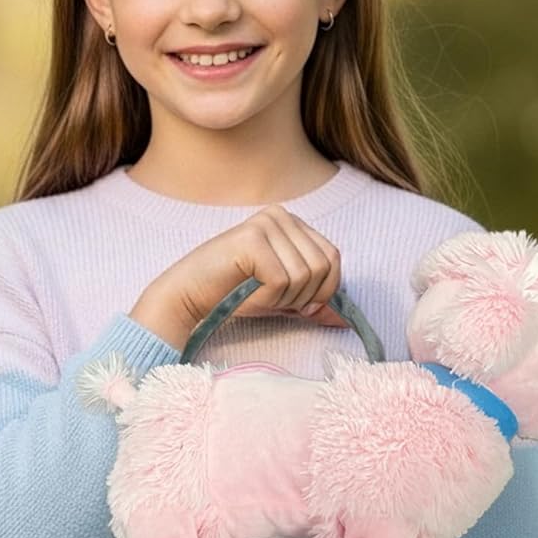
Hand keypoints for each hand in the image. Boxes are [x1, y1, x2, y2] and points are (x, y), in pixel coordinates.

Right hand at [138, 205, 352, 349]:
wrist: (190, 298)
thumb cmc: (235, 296)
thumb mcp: (285, 299)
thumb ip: (315, 304)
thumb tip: (348, 321)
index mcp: (293, 223)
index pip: (333, 257)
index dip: (323, 291)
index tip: (299, 306)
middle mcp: (281, 216)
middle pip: (322, 266)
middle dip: (302, 297)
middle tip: (271, 299)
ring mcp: (265, 223)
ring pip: (304, 275)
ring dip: (282, 298)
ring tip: (256, 294)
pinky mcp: (252, 238)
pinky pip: (282, 280)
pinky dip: (267, 297)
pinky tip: (246, 292)